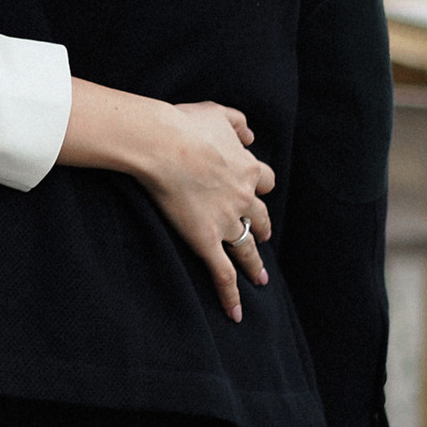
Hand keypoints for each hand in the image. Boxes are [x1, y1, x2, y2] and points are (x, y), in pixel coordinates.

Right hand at [140, 100, 272, 317]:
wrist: (163, 144)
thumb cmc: (185, 124)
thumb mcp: (217, 112)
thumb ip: (238, 122)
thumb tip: (251, 135)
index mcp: (247, 168)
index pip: (264, 180)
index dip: (258, 185)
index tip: (255, 188)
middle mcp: (243, 198)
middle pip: (260, 217)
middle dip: (260, 225)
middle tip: (260, 234)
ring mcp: (226, 222)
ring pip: (248, 249)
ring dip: (255, 263)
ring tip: (260, 277)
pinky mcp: (207, 241)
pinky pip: (223, 274)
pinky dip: (231, 296)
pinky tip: (236, 314)